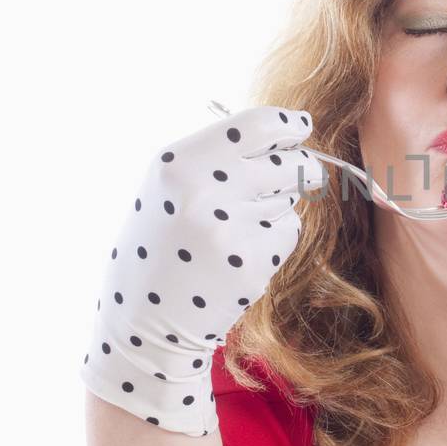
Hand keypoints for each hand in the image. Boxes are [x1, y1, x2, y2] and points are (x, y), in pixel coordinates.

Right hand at [80, 104, 323, 436]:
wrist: (144, 320)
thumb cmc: (161, 245)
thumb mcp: (169, 188)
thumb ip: (219, 156)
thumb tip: (288, 130)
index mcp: (178, 164)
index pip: (257, 125)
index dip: (288, 126)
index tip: (301, 129)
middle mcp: (204, 191)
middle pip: (289, 162)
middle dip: (298, 169)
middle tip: (286, 180)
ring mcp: (231, 229)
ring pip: (290, 199)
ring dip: (276, 208)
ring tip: (234, 229)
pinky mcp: (252, 264)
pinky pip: (288, 233)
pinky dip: (275, 239)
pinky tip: (240, 255)